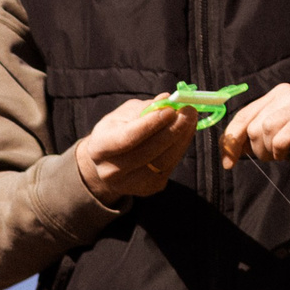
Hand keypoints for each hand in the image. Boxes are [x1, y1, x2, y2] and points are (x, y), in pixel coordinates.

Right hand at [74, 95, 200, 205]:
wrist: (109, 162)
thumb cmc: (117, 132)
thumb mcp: (123, 116)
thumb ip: (144, 109)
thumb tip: (166, 100)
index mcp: (99, 148)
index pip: (126, 138)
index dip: (150, 124)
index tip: (170, 109)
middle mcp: (110, 171)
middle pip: (147, 152)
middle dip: (172, 130)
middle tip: (188, 111)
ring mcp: (129, 184)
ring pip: (162, 161)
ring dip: (181, 138)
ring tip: (190, 119)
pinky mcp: (147, 189)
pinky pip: (168, 167)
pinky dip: (180, 148)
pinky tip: (184, 134)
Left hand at [218, 84, 289, 168]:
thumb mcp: (287, 131)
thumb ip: (262, 134)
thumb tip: (232, 149)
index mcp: (278, 95)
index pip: (242, 117)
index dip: (230, 142)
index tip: (228, 164)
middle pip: (252, 126)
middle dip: (256, 149)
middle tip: (273, 157)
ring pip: (266, 128)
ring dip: (269, 150)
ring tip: (283, 155)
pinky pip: (288, 132)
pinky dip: (282, 147)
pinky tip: (289, 154)